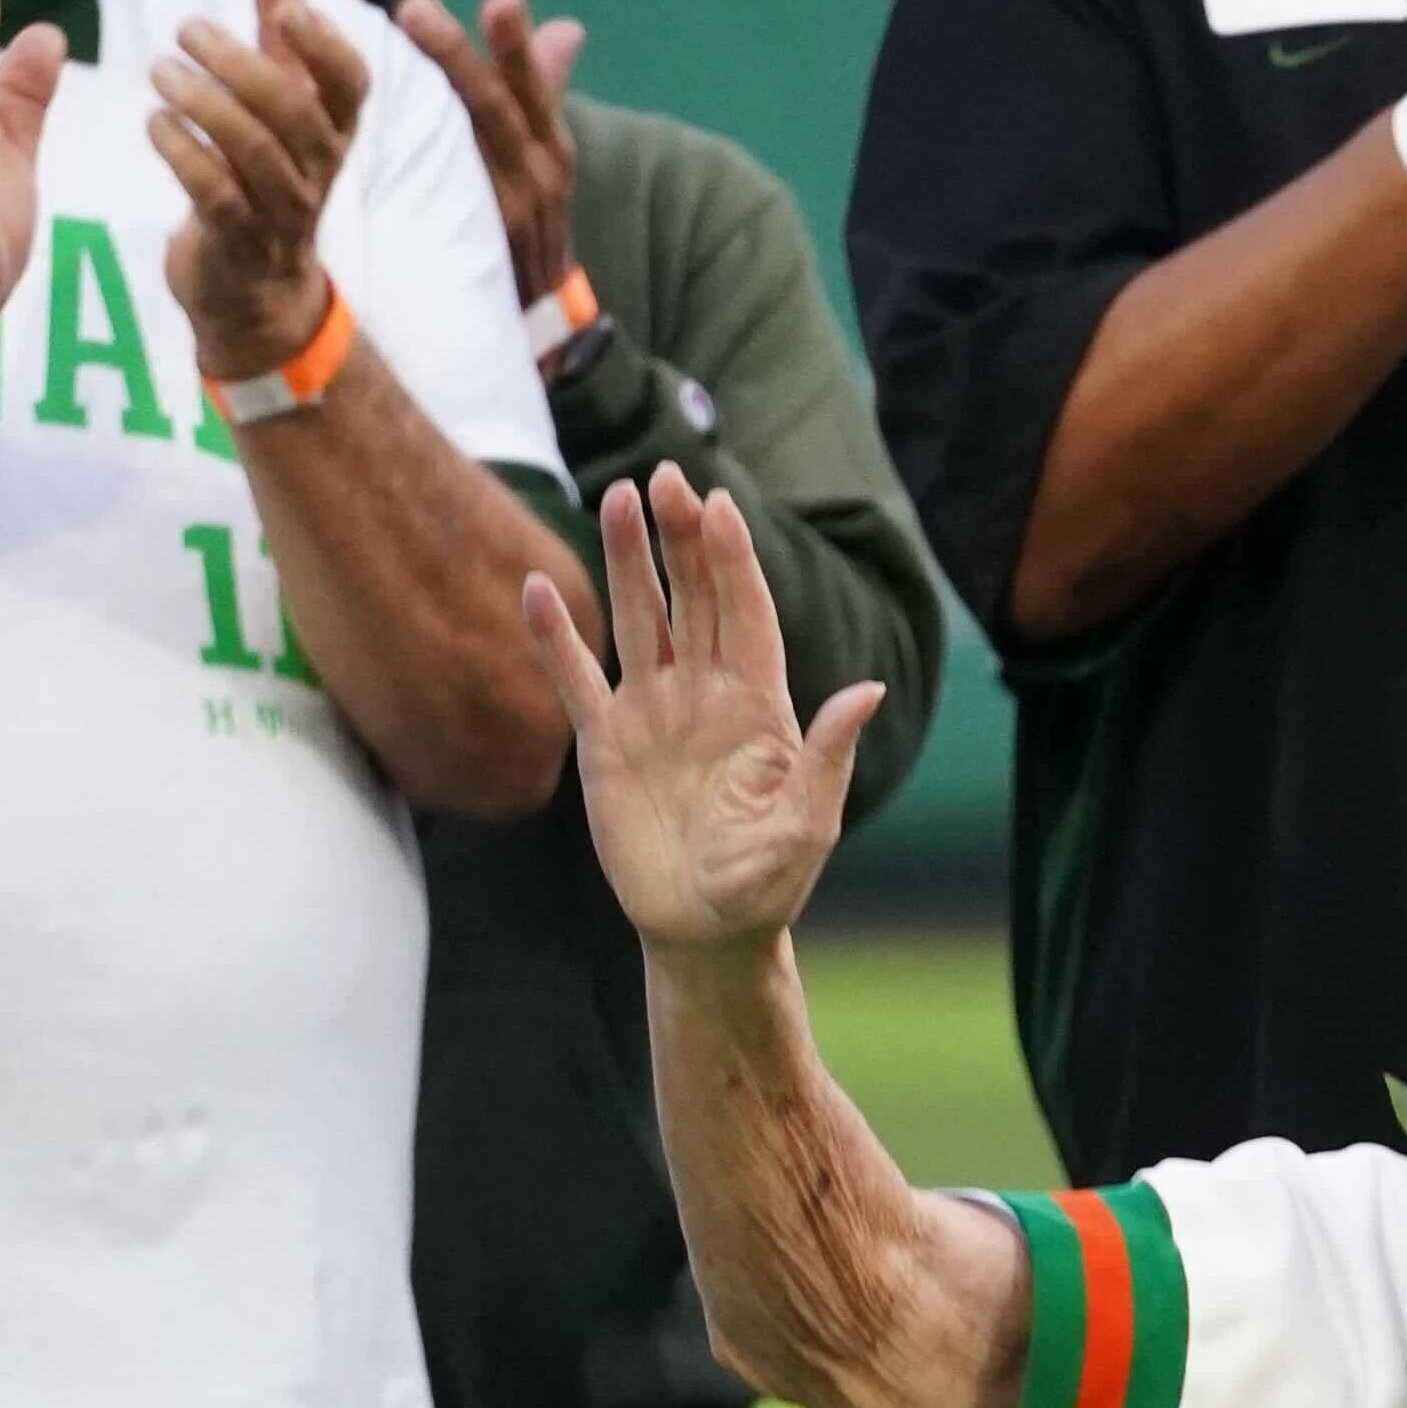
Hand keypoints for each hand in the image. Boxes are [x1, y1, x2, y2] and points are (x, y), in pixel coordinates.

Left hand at [152, 0, 365, 385]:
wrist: (253, 293)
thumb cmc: (261, 176)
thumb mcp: (275, 99)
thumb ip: (270, 21)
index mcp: (333, 128)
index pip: (350, 80)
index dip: (323, 41)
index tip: (284, 2)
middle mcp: (318, 168)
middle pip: (294, 108)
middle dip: (240, 61)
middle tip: (184, 28)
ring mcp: (281, 210)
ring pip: (256, 150)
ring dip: (205, 103)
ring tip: (160, 72)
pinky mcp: (238, 243)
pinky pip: (216, 195)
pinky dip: (182, 152)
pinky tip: (152, 123)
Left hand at [395, 0, 586, 316]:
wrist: (542, 324)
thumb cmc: (534, 224)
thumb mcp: (549, 161)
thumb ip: (544, 93)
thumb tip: (566, 28)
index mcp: (552, 151)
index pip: (536, 91)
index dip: (518, 50)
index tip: (502, 2)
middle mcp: (534, 179)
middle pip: (497, 111)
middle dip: (458, 59)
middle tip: (414, 9)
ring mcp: (504, 216)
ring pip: (469, 151)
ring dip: (432, 106)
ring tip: (391, 63)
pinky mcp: (474, 252)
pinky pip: (440, 200)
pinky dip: (412, 166)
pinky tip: (371, 137)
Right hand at [521, 464, 888, 953]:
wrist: (705, 930)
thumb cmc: (768, 884)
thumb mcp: (807, 826)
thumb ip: (829, 759)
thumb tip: (868, 690)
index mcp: (759, 705)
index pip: (746, 614)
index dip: (733, 560)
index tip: (718, 506)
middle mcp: (705, 694)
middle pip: (693, 597)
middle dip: (682, 538)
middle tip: (666, 476)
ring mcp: (653, 712)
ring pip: (639, 618)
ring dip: (627, 560)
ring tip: (616, 498)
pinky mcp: (605, 742)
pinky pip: (577, 678)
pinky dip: (556, 637)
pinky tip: (537, 587)